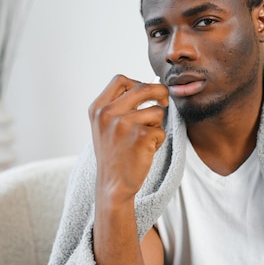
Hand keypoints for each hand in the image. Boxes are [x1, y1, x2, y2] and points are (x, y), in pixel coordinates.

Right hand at [88, 75, 168, 204]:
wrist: (113, 185)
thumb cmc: (114, 155)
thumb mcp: (105, 126)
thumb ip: (120, 105)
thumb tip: (151, 86)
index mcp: (98, 108)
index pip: (120, 79)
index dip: (137, 82)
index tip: (146, 93)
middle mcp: (108, 113)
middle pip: (143, 87)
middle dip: (160, 92)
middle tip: (165, 101)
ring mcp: (124, 124)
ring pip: (157, 111)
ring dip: (157, 125)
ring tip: (144, 140)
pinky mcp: (141, 137)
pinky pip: (161, 130)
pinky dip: (159, 140)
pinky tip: (146, 150)